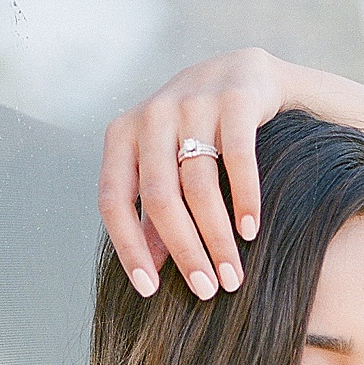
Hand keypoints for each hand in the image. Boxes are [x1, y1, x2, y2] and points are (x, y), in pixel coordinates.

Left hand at [98, 48, 287, 302]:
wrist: (244, 73)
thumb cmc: (196, 133)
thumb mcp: (165, 167)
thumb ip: (153, 215)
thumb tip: (149, 273)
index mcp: (122, 135)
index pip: (113, 200)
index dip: (128, 249)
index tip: (150, 291)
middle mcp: (151, 115)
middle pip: (160, 199)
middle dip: (185, 252)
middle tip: (207, 291)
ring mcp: (191, 102)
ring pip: (200, 186)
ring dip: (217, 238)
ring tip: (232, 275)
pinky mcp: (234, 98)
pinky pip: (237, 159)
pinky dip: (245, 199)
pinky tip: (250, 232)